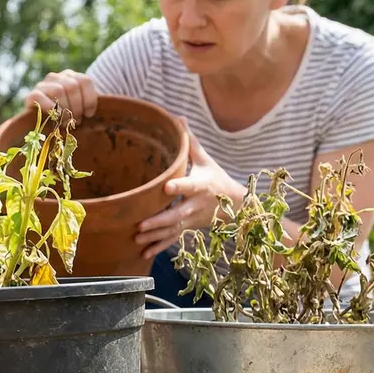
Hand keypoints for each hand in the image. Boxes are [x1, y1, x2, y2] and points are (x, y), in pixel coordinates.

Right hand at [23, 70, 98, 122]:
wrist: (41, 125)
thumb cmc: (67, 119)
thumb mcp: (81, 110)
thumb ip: (89, 106)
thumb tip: (99, 113)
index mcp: (71, 77)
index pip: (85, 81)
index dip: (90, 100)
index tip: (89, 114)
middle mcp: (56, 77)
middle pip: (73, 86)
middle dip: (77, 107)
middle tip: (77, 121)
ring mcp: (42, 85)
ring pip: (59, 90)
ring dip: (64, 109)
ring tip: (66, 122)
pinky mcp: (31, 96)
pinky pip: (39, 96)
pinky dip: (49, 107)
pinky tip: (54, 117)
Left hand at [135, 121, 243, 258]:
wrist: (236, 206)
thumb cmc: (216, 178)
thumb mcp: (206, 160)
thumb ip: (190, 143)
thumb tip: (178, 118)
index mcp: (200, 186)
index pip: (189, 186)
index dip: (179, 187)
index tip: (167, 188)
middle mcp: (196, 205)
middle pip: (177, 214)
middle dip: (159, 221)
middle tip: (141, 224)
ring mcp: (193, 220)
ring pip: (173, 230)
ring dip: (155, 237)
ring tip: (137, 240)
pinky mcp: (189, 229)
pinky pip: (173, 240)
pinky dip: (159, 247)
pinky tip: (144, 254)